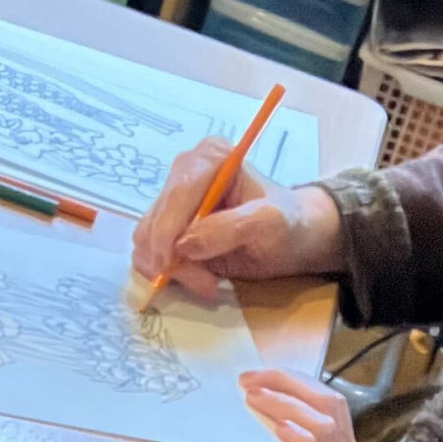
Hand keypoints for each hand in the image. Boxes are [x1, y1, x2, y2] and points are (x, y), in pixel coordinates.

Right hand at [131, 139, 343, 300]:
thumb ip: (228, 230)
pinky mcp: (171, 227)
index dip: (166, 233)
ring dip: (171, 269)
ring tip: (206, 282)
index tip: (171, 267)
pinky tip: (199, 278)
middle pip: (154, 220)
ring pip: (147, 241)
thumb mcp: (268, 225)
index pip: (176, 195)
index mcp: (209, 157)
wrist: (295, 237)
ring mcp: (175, 200)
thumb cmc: (288, 224)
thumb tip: (183, 246)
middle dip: (172, 258)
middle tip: (205, 283)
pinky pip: (151, 253)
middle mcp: (185, 172)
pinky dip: (170, 272)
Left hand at [241, 370, 399, 441]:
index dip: (297, 386)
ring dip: (284, 402)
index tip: (264, 380)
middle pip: (329, 401)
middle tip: (250, 378)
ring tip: (252, 394)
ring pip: (322, 421)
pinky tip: (276, 427)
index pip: (331, 406)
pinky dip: (296, 437)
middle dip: (287, 382)